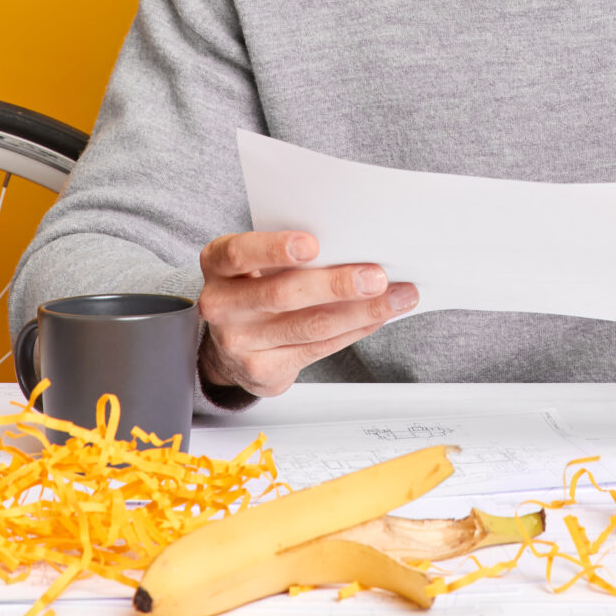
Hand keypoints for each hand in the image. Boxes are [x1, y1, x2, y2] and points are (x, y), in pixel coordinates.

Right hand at [196, 230, 416, 397]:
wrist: (230, 345)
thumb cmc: (255, 288)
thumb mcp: (257, 262)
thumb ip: (289, 253)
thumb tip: (355, 244)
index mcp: (219, 265)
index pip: (240, 252)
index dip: (275, 248)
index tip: (313, 244)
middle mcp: (221, 304)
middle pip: (282, 294)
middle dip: (336, 285)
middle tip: (376, 277)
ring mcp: (238, 342)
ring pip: (309, 326)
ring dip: (361, 311)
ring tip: (396, 297)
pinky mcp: (261, 370)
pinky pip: (319, 349)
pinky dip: (355, 330)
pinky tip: (377, 317)